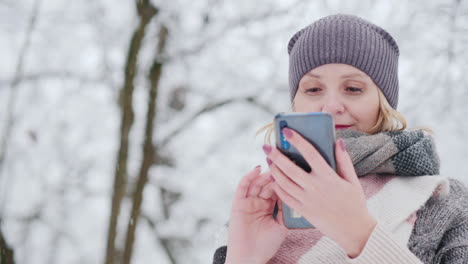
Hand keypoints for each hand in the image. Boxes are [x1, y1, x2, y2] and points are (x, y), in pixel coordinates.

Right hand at [225, 166, 287, 263]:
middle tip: (284, 166)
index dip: (284, 181)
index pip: (277, 190)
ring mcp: (248, 202)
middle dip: (275, 175)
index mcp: (269, 208)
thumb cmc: (266, 245)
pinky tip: (257, 169)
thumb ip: (286, 210)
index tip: (293, 171)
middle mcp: (259, 203)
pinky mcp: (238, 202)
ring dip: (265, 175)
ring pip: (257, 183)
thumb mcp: (282, 226)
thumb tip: (294, 192)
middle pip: (268, 184)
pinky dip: (249, 176)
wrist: (249, 257)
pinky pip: (242, 186)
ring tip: (274, 168)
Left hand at [263, 127, 376, 257]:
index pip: (310, 153)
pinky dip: (277, 187)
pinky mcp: (303, 211)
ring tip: (268, 160)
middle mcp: (315, 188)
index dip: (298, 140)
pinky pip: (285, 197)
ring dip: (274, 170)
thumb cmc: (355, 203)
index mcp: (329, 177)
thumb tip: (337, 141)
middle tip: (267, 146)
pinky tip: (273, 179)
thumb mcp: (353, 180)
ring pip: (284, 182)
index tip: (287, 131)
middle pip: (290, 168)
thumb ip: (344, 160)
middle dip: (276, 155)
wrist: (354, 231)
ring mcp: (307, 200)